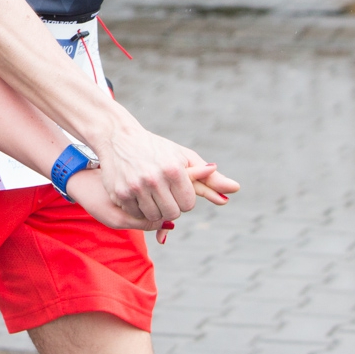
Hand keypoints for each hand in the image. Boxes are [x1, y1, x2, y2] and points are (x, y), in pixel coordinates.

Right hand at [67, 164, 234, 231]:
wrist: (118, 136)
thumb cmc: (156, 148)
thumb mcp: (183, 158)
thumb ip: (210, 177)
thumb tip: (236, 189)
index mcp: (174, 170)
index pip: (188, 204)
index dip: (183, 198)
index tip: (175, 188)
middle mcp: (154, 178)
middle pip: (172, 214)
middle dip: (170, 206)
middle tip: (162, 192)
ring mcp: (135, 187)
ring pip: (154, 217)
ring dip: (154, 209)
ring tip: (149, 193)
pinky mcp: (120, 193)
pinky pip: (136, 215)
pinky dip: (137, 208)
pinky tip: (136, 194)